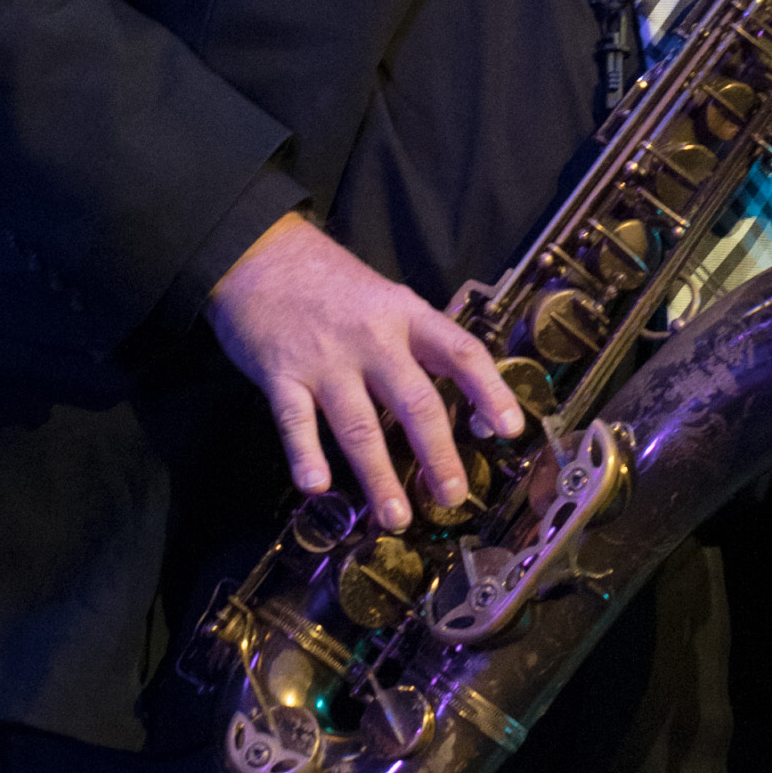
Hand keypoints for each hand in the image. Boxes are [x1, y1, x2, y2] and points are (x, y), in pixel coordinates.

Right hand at [206, 213, 525, 533]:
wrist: (260, 254)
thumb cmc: (333, 284)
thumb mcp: (388, 299)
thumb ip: (419, 343)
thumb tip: (462, 397)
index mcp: (407, 316)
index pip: (460, 353)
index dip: (490, 391)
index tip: (511, 429)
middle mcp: (372, 339)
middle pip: (415, 400)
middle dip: (437, 453)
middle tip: (453, 496)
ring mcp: (325, 359)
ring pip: (359, 425)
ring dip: (378, 476)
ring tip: (396, 517)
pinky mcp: (281, 374)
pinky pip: (295, 422)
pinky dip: (306, 456)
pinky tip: (317, 487)